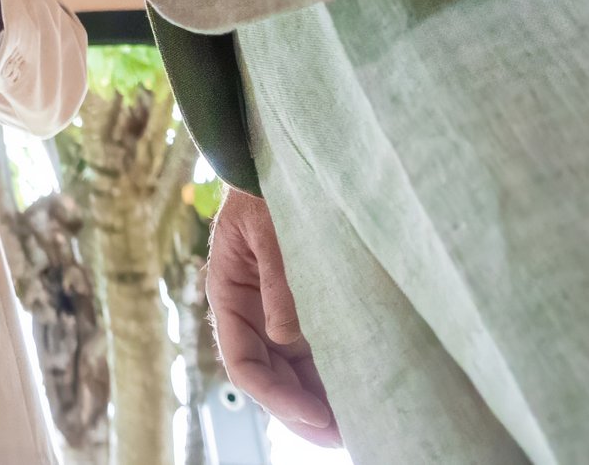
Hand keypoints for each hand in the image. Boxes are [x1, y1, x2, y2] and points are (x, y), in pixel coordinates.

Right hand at [208, 188, 341, 447]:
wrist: (287, 153)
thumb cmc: (269, 182)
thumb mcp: (267, 225)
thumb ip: (279, 280)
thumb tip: (289, 338)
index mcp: (228, 293)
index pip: (244, 365)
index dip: (278, 397)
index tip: (316, 416)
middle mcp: (250, 310)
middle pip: (270, 376)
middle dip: (302, 411)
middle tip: (346, 436)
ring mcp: (276, 309)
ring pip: (293, 370)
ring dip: (319, 398)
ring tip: (358, 422)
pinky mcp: (305, 302)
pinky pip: (314, 349)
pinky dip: (333, 373)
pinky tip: (360, 388)